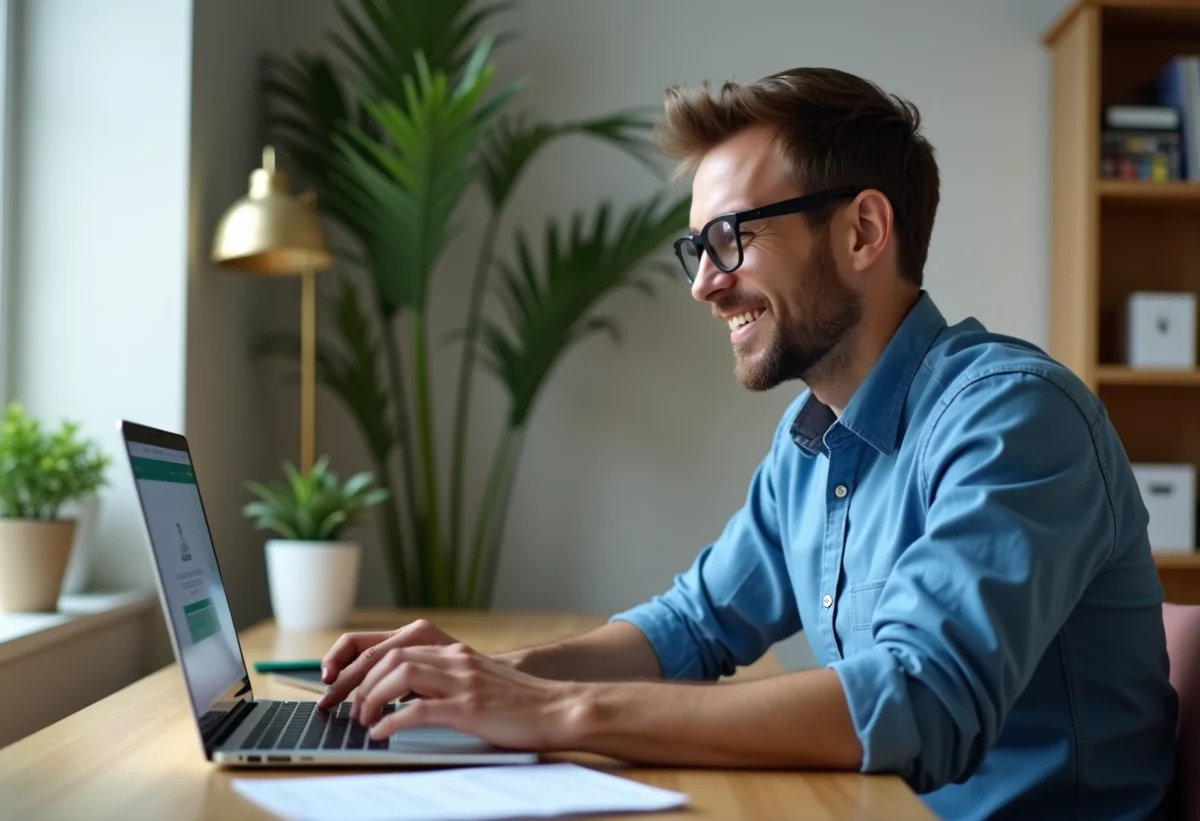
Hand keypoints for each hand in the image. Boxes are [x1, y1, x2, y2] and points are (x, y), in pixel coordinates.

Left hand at [355, 642, 583, 750]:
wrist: (557, 708)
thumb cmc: (517, 703)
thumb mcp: (477, 681)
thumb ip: (445, 680)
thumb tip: (402, 696)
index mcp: (454, 653)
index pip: (393, 645)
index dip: (361, 663)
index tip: (343, 684)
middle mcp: (455, 660)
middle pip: (389, 656)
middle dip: (357, 681)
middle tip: (345, 707)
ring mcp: (463, 681)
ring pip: (400, 675)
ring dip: (371, 697)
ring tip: (362, 719)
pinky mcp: (470, 707)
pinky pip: (420, 710)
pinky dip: (393, 721)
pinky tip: (381, 733)